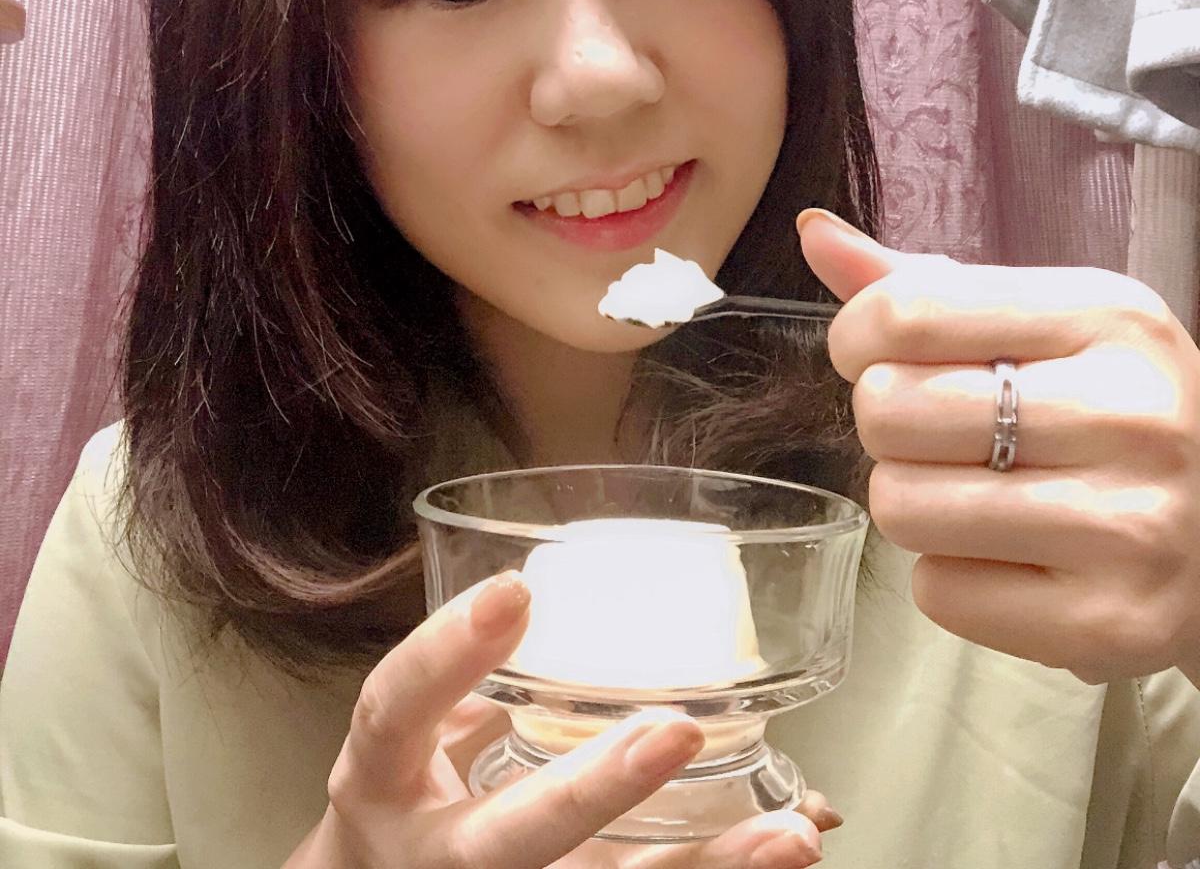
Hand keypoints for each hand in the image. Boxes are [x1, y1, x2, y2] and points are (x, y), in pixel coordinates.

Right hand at [283, 571, 836, 868]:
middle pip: (509, 838)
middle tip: (675, 731)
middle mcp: (432, 856)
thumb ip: (478, 669)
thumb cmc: (407, 792)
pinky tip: (790, 844)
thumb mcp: (416, 728)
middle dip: (592, 790)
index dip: (446, 653)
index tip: (516, 591)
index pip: (396, 711)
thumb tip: (558, 590)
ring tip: (790, 831)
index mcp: (382, 780)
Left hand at [798, 208, 1199, 686]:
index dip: (857, 336)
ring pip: (900, 508)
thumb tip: (815, 234)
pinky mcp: (1113, 623)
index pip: (909, 312)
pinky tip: (1011, 557)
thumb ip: (925, 286)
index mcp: (1106, 316)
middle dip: (886, 423)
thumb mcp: (1044, 324)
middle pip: (889, 411)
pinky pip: (940, 594)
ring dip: (913, 502)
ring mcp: (1129, 525)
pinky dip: (951, 577)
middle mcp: (1129, 415)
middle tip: (939, 434)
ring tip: (974, 493)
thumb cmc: (1111, 410)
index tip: (874, 354)